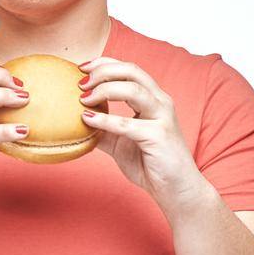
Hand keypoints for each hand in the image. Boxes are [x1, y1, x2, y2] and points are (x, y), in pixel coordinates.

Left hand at [76, 58, 208, 214]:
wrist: (177, 190)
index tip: (81, 68)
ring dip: (104, 89)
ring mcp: (162, 117)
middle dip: (103, 71)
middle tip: (80, 82)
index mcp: (153, 99)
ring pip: (133, 90)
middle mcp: (160, 102)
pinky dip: (105, 120)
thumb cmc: (151, 164)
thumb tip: (76, 121)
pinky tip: (88, 120)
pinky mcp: (159, 136)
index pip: (129, 69)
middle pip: (132, 71)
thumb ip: (103, 129)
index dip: (104, 64)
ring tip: (83, 98)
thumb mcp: (120, 143)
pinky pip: (127, 124)